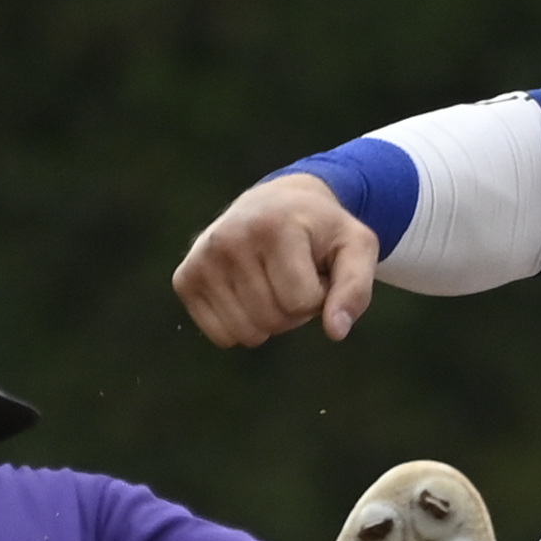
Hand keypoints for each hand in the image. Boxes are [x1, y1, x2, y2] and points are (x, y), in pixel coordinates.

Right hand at [173, 175, 377, 346]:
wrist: (275, 204)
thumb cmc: (321, 230)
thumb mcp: (355, 247)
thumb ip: (355, 288)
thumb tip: (336, 332)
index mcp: (273, 225)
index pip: (302, 302)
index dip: (319, 296)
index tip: (315, 268)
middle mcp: (230, 238)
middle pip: (274, 319)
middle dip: (294, 310)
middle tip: (294, 275)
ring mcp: (202, 258)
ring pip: (248, 333)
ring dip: (269, 321)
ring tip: (273, 281)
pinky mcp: (185, 278)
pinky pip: (221, 336)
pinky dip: (242, 327)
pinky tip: (248, 291)